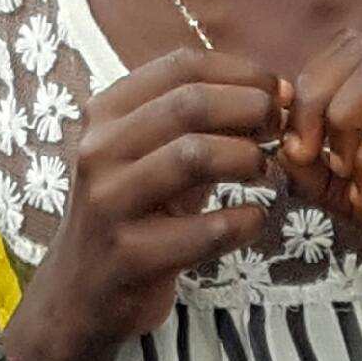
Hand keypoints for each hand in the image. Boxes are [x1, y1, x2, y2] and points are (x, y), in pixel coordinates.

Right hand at [18, 48, 285, 360]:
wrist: (81, 294)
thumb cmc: (135, 216)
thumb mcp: (155, 157)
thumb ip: (203, 125)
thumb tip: (275, 94)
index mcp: (105, 114)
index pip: (180, 66)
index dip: (241, 72)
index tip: (278, 93)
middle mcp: (99, 150)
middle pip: (190, 103)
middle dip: (250, 109)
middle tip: (280, 129)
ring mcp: (109, 203)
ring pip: (193, 155)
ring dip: (247, 158)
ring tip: (267, 171)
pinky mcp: (129, 256)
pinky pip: (205, 231)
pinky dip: (244, 222)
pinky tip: (254, 220)